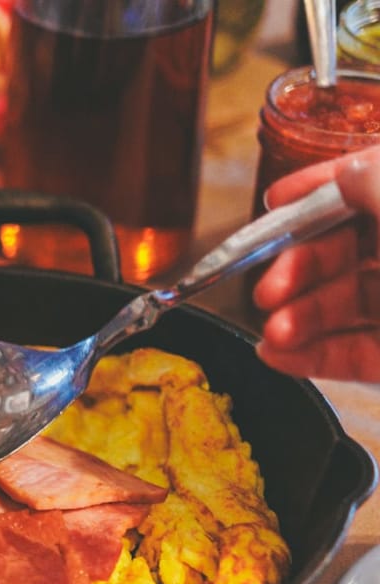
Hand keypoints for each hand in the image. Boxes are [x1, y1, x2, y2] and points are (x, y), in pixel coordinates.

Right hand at [253, 145, 379, 379]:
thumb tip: (348, 172)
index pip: (367, 185)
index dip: (319, 188)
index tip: (276, 199)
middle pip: (343, 252)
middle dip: (297, 269)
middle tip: (268, 288)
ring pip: (341, 308)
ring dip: (296, 319)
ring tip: (273, 333)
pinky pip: (351, 355)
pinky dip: (311, 358)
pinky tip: (278, 356)